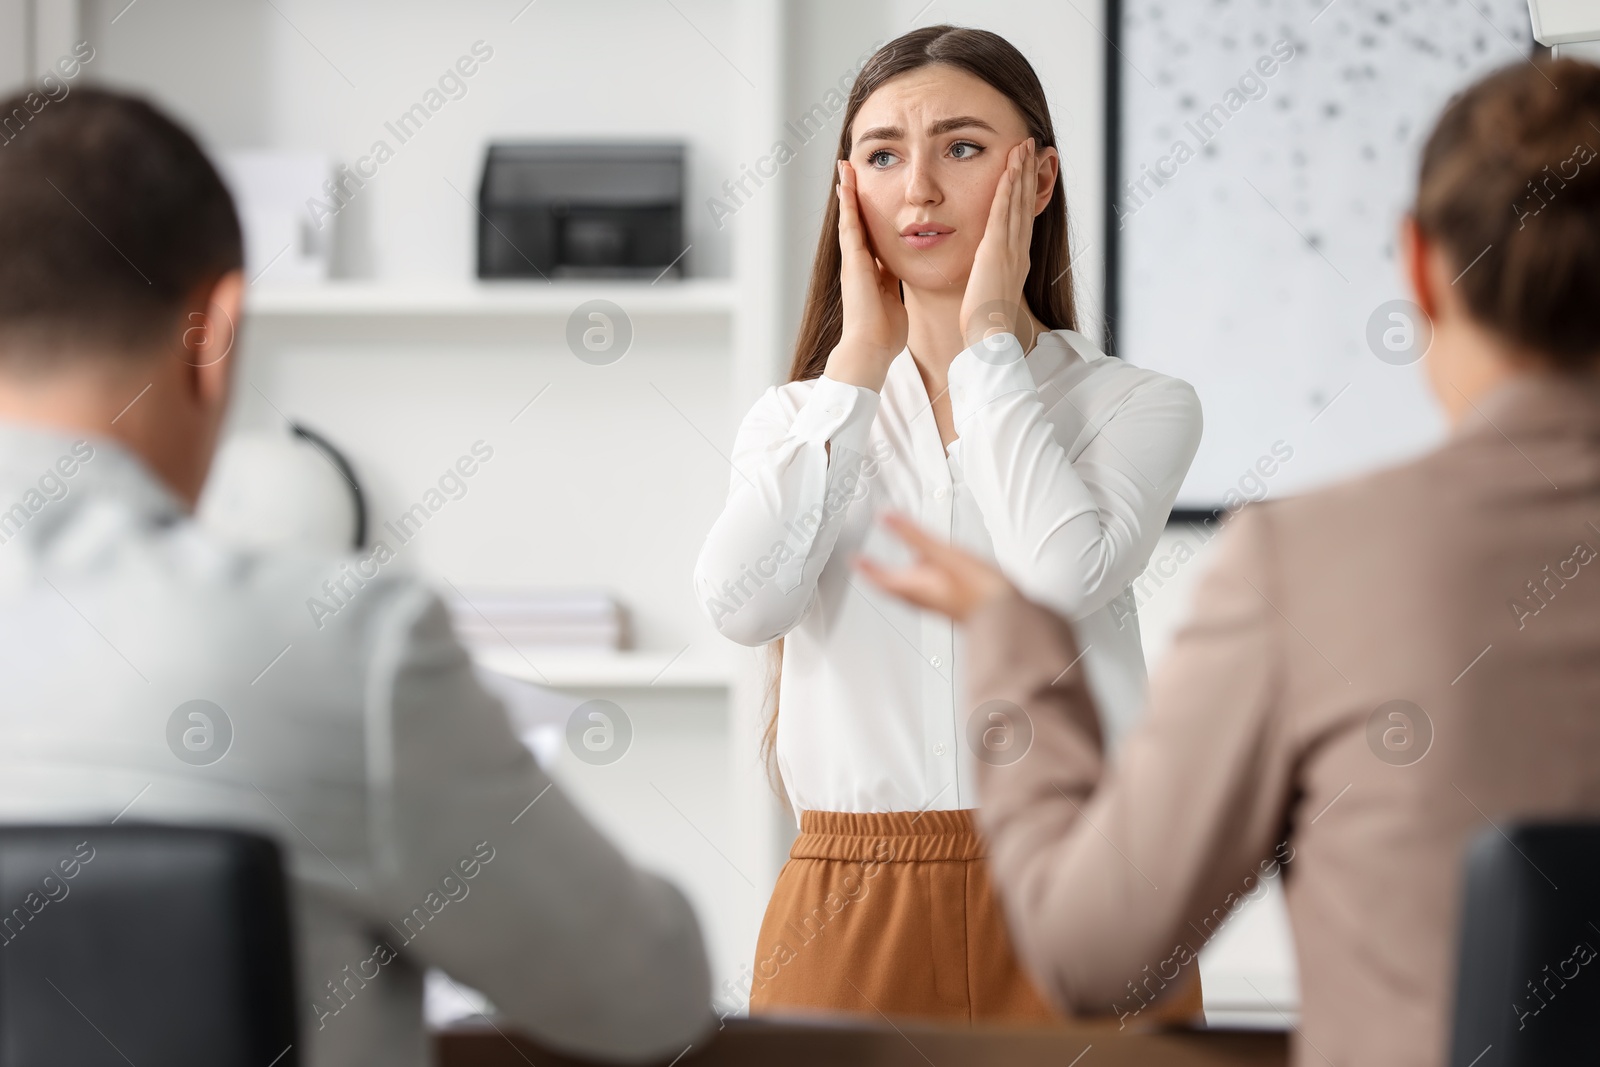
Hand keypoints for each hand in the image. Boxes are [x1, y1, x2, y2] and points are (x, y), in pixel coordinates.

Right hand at [824, 160, 908, 391]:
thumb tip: (902, 273)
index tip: (870, 194)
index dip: (870, 214)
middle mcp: (859, 263)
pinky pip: (849, 227)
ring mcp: (853, 261)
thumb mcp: (894, 299)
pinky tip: (845, 184)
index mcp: (872, 271)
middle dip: (854, 196)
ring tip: (844, 168)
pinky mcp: (852, 262)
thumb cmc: (885, 332)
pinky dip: (847, 205)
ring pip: (849, 218)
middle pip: (857, 221)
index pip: (871, 235)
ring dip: (846, 192)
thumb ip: (894, 283)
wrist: (871, 348)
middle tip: (850, 169)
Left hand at [855, 511, 1014, 622]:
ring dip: (898, 580)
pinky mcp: (952, 605)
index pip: (880, 578)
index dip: (866, 568)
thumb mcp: (942, 553)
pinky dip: (919, 582)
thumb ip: (912, 535)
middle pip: (892, 587)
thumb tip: (886, 518)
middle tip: (867, 566)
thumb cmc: (978, 589)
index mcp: (914, 587)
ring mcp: (938, 604)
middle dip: (878, 576)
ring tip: (894, 570)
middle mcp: (922, 598)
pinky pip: (926, 593)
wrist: (1006, 617)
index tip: (854, 560)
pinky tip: (932, 575)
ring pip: (909, 591)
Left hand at [959, 137, 1039, 351]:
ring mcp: (1010, 249)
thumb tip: (986, 272)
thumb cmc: (984, 324)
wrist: (989, 337)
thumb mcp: (989, 293)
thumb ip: (989, 277)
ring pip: (1017, 202)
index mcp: (1016, 260)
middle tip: (1032, 146)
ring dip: (1020, 172)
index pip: (1022, 218)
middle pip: (1024, 203)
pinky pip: (1002, 212)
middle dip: (1028, 173)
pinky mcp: (996, 250)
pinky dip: (1007, 189)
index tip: (1027, 169)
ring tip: (1023, 146)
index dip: (1026, 191)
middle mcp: (1018, 250)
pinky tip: (1009, 169)